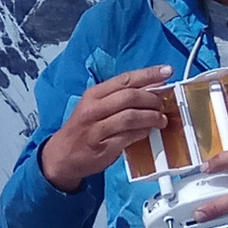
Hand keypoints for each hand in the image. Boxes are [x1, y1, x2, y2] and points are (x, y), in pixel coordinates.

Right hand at [39, 66, 175, 190]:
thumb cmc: (82, 128)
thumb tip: (150, 89)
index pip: (124, 79)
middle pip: (130, 97)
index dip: (148, 74)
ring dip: (151, 117)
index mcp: (93, 95)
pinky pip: (129, 137)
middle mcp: (93, 109)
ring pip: (131, 117)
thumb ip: (118, 98)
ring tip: (160, 120)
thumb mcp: (94, 107)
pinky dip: (143, 132)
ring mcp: (97, 129)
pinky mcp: (103, 147)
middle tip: (162, 104)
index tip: (166, 71)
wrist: (61, 156)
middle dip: (152, 99)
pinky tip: (147, 131)